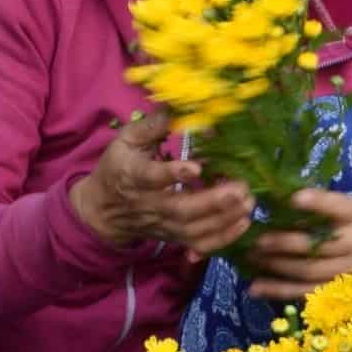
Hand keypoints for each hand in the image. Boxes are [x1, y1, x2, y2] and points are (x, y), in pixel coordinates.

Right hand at [70, 111, 254, 254]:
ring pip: (193, 229)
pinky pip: (198, 244)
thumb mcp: (126, 140)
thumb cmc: (117, 167)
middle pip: (180, 209)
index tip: (196, 167)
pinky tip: (243, 223)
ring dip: (224, 219)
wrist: (102, 210)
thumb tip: (179, 107)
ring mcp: (162, 224)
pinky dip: (222, 238)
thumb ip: (152, 125)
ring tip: (249, 202)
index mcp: (132, 175)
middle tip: (240, 188)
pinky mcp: (173, 237)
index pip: (150, 178)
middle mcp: (147, 204)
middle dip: (213, 201)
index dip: (172, 175)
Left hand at [244, 189, 351, 301]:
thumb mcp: (343, 206)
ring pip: (308, 271)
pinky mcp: (338, 290)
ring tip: (252, 258)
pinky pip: (305, 292)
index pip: (337, 207)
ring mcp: (349, 270)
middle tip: (257, 240)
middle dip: (283, 243)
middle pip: (317, 245)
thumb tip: (275, 199)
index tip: (293, 198)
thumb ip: (318, 204)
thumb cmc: (350, 223)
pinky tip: (256, 287)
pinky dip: (278, 291)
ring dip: (276, 266)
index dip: (316, 203)